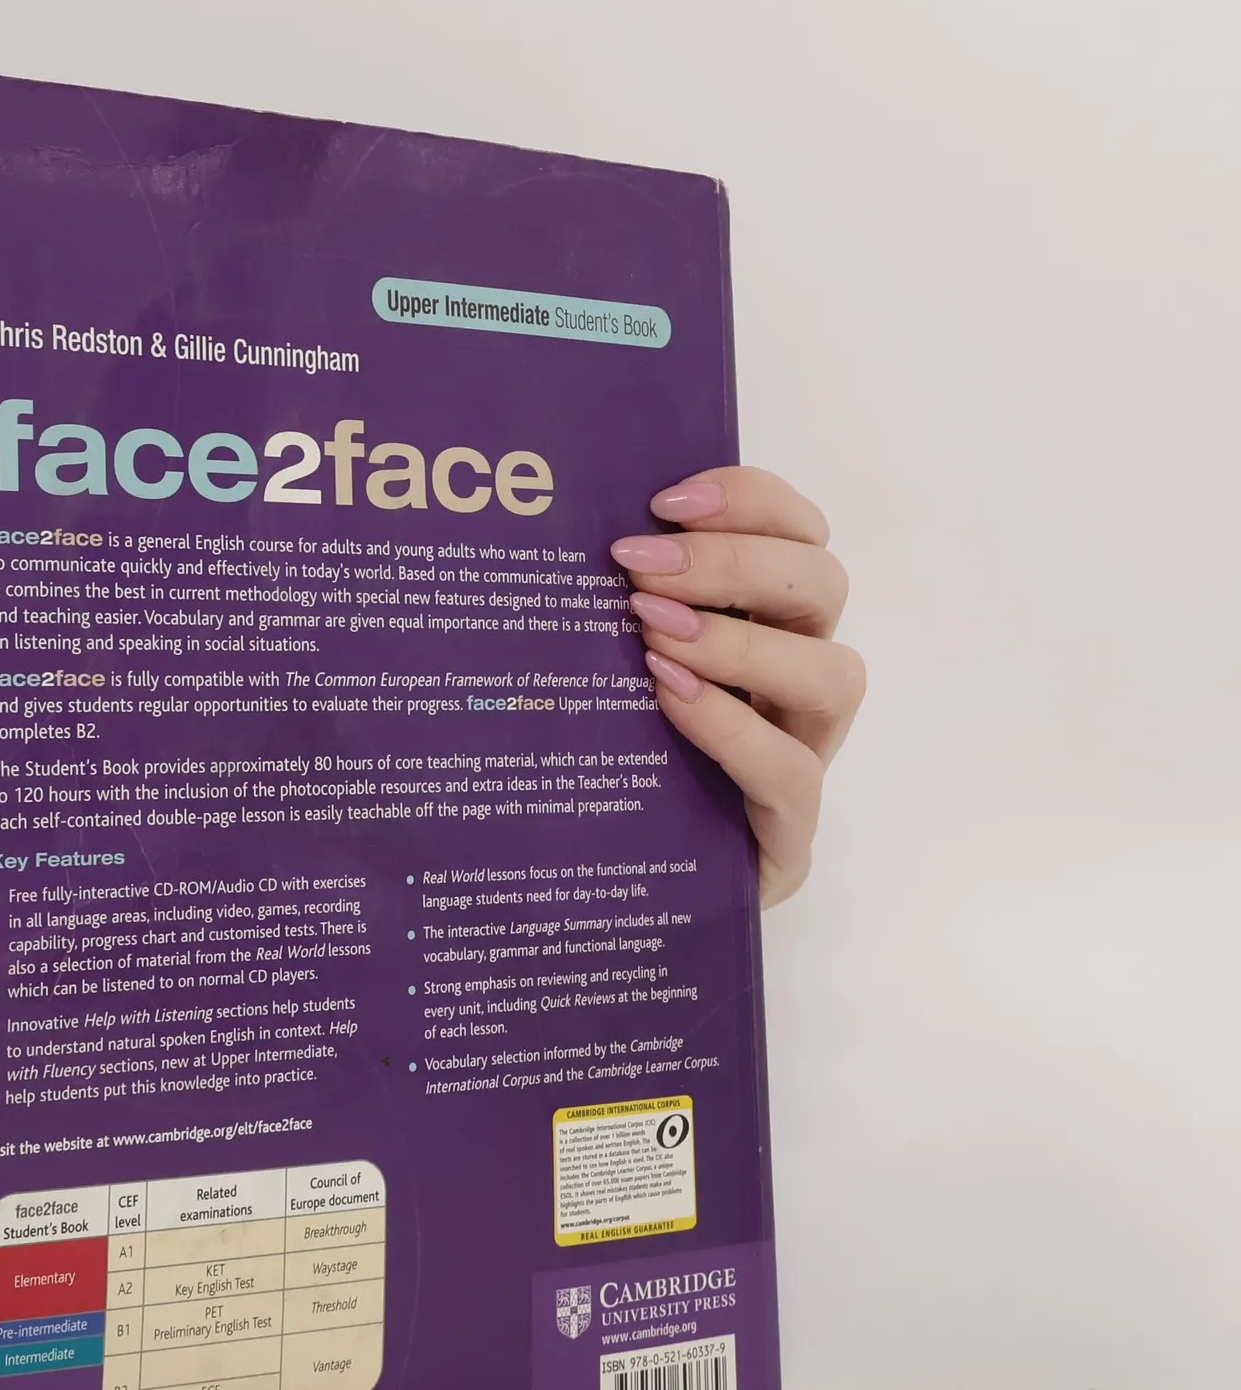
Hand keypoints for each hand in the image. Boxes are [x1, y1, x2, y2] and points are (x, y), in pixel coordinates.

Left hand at [612, 469, 863, 906]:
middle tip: (639, 566)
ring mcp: (802, 754)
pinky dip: (731, 726)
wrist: (612, 890)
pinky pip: (790, 772)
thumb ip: (610, 607)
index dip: (749, 501)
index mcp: (767, 624)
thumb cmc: (603, 762)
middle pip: (823, 585)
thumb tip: (555, 530)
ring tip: (653, 636)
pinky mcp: (786, 832)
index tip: (665, 499)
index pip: (798, 532)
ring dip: (741, 643)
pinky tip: (669, 700)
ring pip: (833, 675)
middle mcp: (797, 680)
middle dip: (734, 561)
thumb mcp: (602, 669)